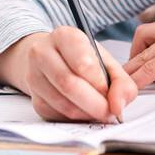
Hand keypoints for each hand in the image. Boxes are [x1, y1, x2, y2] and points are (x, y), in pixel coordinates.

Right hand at [9, 28, 136, 122]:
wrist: (49, 58)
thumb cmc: (79, 57)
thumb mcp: (104, 59)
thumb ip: (121, 81)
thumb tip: (118, 106)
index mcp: (64, 36)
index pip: (82, 63)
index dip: (100, 84)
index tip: (110, 93)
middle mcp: (43, 53)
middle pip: (69, 84)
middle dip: (94, 104)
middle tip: (108, 111)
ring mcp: (34, 76)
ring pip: (62, 103)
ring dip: (86, 113)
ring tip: (98, 111)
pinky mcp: (34, 98)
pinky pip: (56, 115)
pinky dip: (75, 118)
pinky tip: (83, 111)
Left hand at [122, 19, 154, 91]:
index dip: (142, 49)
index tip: (135, 65)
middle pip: (144, 36)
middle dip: (131, 57)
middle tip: (125, 76)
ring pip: (145, 53)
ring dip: (130, 71)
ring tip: (122, 87)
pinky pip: (152, 67)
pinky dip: (140, 80)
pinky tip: (134, 91)